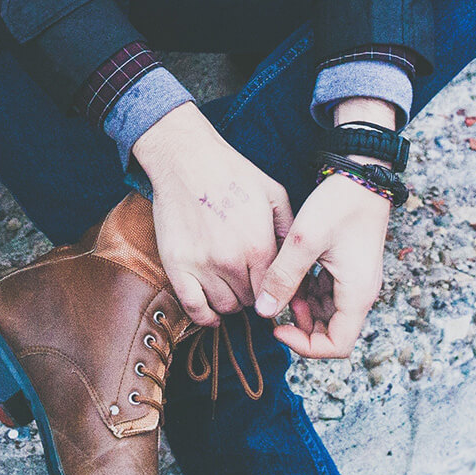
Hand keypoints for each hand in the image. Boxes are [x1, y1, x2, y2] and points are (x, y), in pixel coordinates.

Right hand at [132, 103, 293, 326]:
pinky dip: (204, 316)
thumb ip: (288, 232)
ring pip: (225, 306)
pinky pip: (193, 307)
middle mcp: (232, 261)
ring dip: (231, 301)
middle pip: (251, 301)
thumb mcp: (275, 195)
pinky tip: (212, 311)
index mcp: (260, 245)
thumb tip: (298, 263)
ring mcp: (202, 265)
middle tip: (248, 279)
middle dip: (253, 293)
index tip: (271, 285)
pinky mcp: (177, 265)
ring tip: (230, 285)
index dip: (275, 289)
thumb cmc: (231, 173)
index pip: (275, 289)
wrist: (187, 158)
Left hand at [253, 97, 396, 357]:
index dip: (304, 345)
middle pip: (331, 333)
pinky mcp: (347, 270)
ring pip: (325, 314)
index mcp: (357, 295)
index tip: (277, 326)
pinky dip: (305, 291)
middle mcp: (360, 294)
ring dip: (300, 307)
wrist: (361, 174)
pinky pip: (325, 294)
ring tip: (279, 283)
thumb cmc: (339, 205)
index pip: (336, 346)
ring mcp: (354, 282)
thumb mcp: (304, 241)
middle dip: (300, 325)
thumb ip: (283, 277)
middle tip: (274, 302)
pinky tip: (288, 272)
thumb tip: (264, 312)